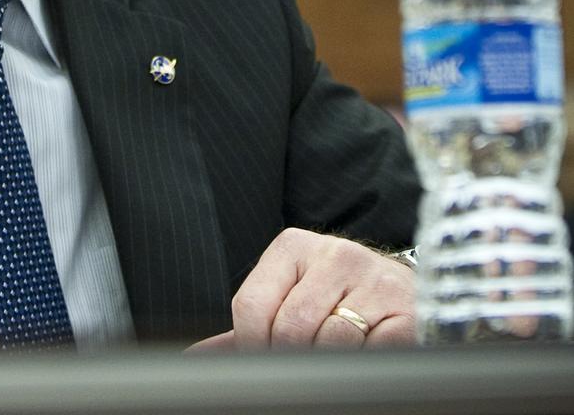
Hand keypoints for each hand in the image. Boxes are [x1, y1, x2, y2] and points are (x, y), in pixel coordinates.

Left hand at [188, 228, 414, 351]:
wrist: (412, 294)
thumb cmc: (341, 297)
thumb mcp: (292, 294)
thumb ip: (251, 322)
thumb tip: (199, 355)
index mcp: (294, 246)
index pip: (252, 305)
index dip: (254, 345)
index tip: (268, 359)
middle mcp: (335, 254)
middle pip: (290, 329)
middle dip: (293, 359)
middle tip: (308, 364)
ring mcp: (376, 281)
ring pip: (330, 344)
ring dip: (332, 364)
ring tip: (341, 357)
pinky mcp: (409, 313)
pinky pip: (372, 356)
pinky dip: (365, 366)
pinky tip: (370, 355)